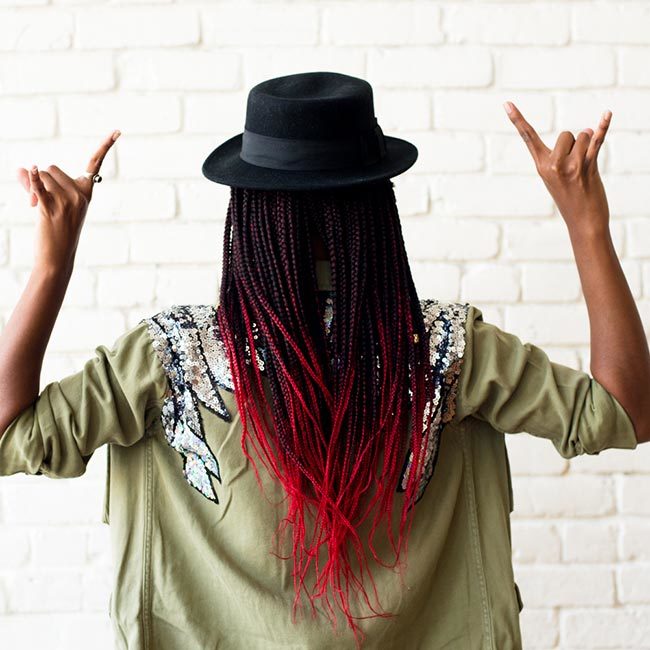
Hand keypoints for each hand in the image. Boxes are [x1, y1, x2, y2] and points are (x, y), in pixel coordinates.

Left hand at [16, 129, 120, 274]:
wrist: (57, 256)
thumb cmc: (56, 231)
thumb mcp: (54, 203)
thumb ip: (40, 184)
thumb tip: (22, 168)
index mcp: (86, 192)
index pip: (95, 164)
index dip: (106, 146)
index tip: (118, 131)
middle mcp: (80, 194)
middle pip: (52, 168)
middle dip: (42, 180)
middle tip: (41, 201)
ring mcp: (67, 201)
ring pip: (41, 176)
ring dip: (32, 187)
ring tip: (36, 207)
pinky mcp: (51, 207)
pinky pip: (38, 186)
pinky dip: (32, 179)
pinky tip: (29, 171)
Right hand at [504, 101, 611, 236]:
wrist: (583, 222)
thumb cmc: (572, 200)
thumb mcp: (559, 177)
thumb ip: (567, 153)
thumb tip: (588, 130)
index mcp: (541, 166)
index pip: (528, 137)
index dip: (518, 119)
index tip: (506, 103)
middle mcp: (552, 165)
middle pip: (567, 134)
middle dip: (576, 143)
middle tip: (577, 168)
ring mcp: (569, 167)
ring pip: (584, 136)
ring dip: (590, 147)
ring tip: (587, 169)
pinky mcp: (587, 168)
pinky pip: (597, 141)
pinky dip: (604, 127)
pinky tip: (607, 114)